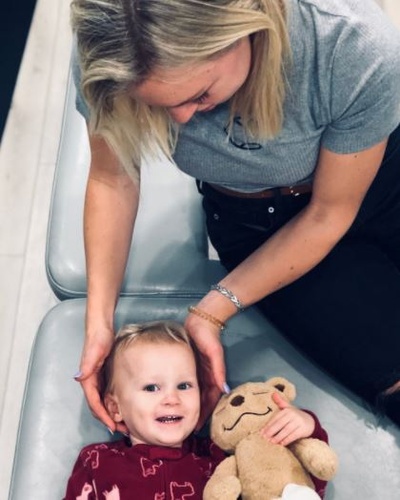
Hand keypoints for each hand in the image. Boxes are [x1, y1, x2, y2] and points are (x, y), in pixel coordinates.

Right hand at [74, 326, 127, 433]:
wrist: (100, 328)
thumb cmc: (97, 338)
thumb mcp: (94, 351)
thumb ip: (87, 365)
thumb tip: (79, 378)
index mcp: (87, 379)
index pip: (94, 403)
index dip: (103, 416)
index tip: (112, 426)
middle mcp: (90, 381)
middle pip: (98, 406)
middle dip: (108, 419)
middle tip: (122, 429)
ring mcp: (97, 379)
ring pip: (102, 402)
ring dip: (111, 413)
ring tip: (124, 422)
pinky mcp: (103, 375)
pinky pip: (106, 394)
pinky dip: (113, 403)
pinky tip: (122, 406)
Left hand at [184, 312, 226, 429]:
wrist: (201, 322)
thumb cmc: (209, 337)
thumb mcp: (215, 353)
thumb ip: (218, 370)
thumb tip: (222, 388)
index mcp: (212, 375)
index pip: (210, 400)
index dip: (205, 413)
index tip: (197, 426)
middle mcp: (205, 376)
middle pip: (202, 400)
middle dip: (196, 413)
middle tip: (186, 427)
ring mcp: (197, 372)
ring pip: (195, 394)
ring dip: (190, 405)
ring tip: (180, 418)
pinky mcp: (190, 366)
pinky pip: (188, 383)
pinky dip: (184, 393)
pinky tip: (176, 399)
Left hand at [260, 392, 314, 445]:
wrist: (310, 421)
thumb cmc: (295, 416)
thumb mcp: (288, 408)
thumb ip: (280, 402)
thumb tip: (273, 393)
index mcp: (287, 410)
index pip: (276, 418)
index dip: (268, 425)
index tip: (261, 431)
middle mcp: (292, 415)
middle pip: (280, 424)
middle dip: (271, 431)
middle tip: (264, 437)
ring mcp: (298, 422)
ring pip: (286, 430)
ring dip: (278, 437)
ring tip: (271, 442)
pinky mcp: (302, 430)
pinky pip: (293, 435)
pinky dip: (287, 440)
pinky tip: (281, 444)